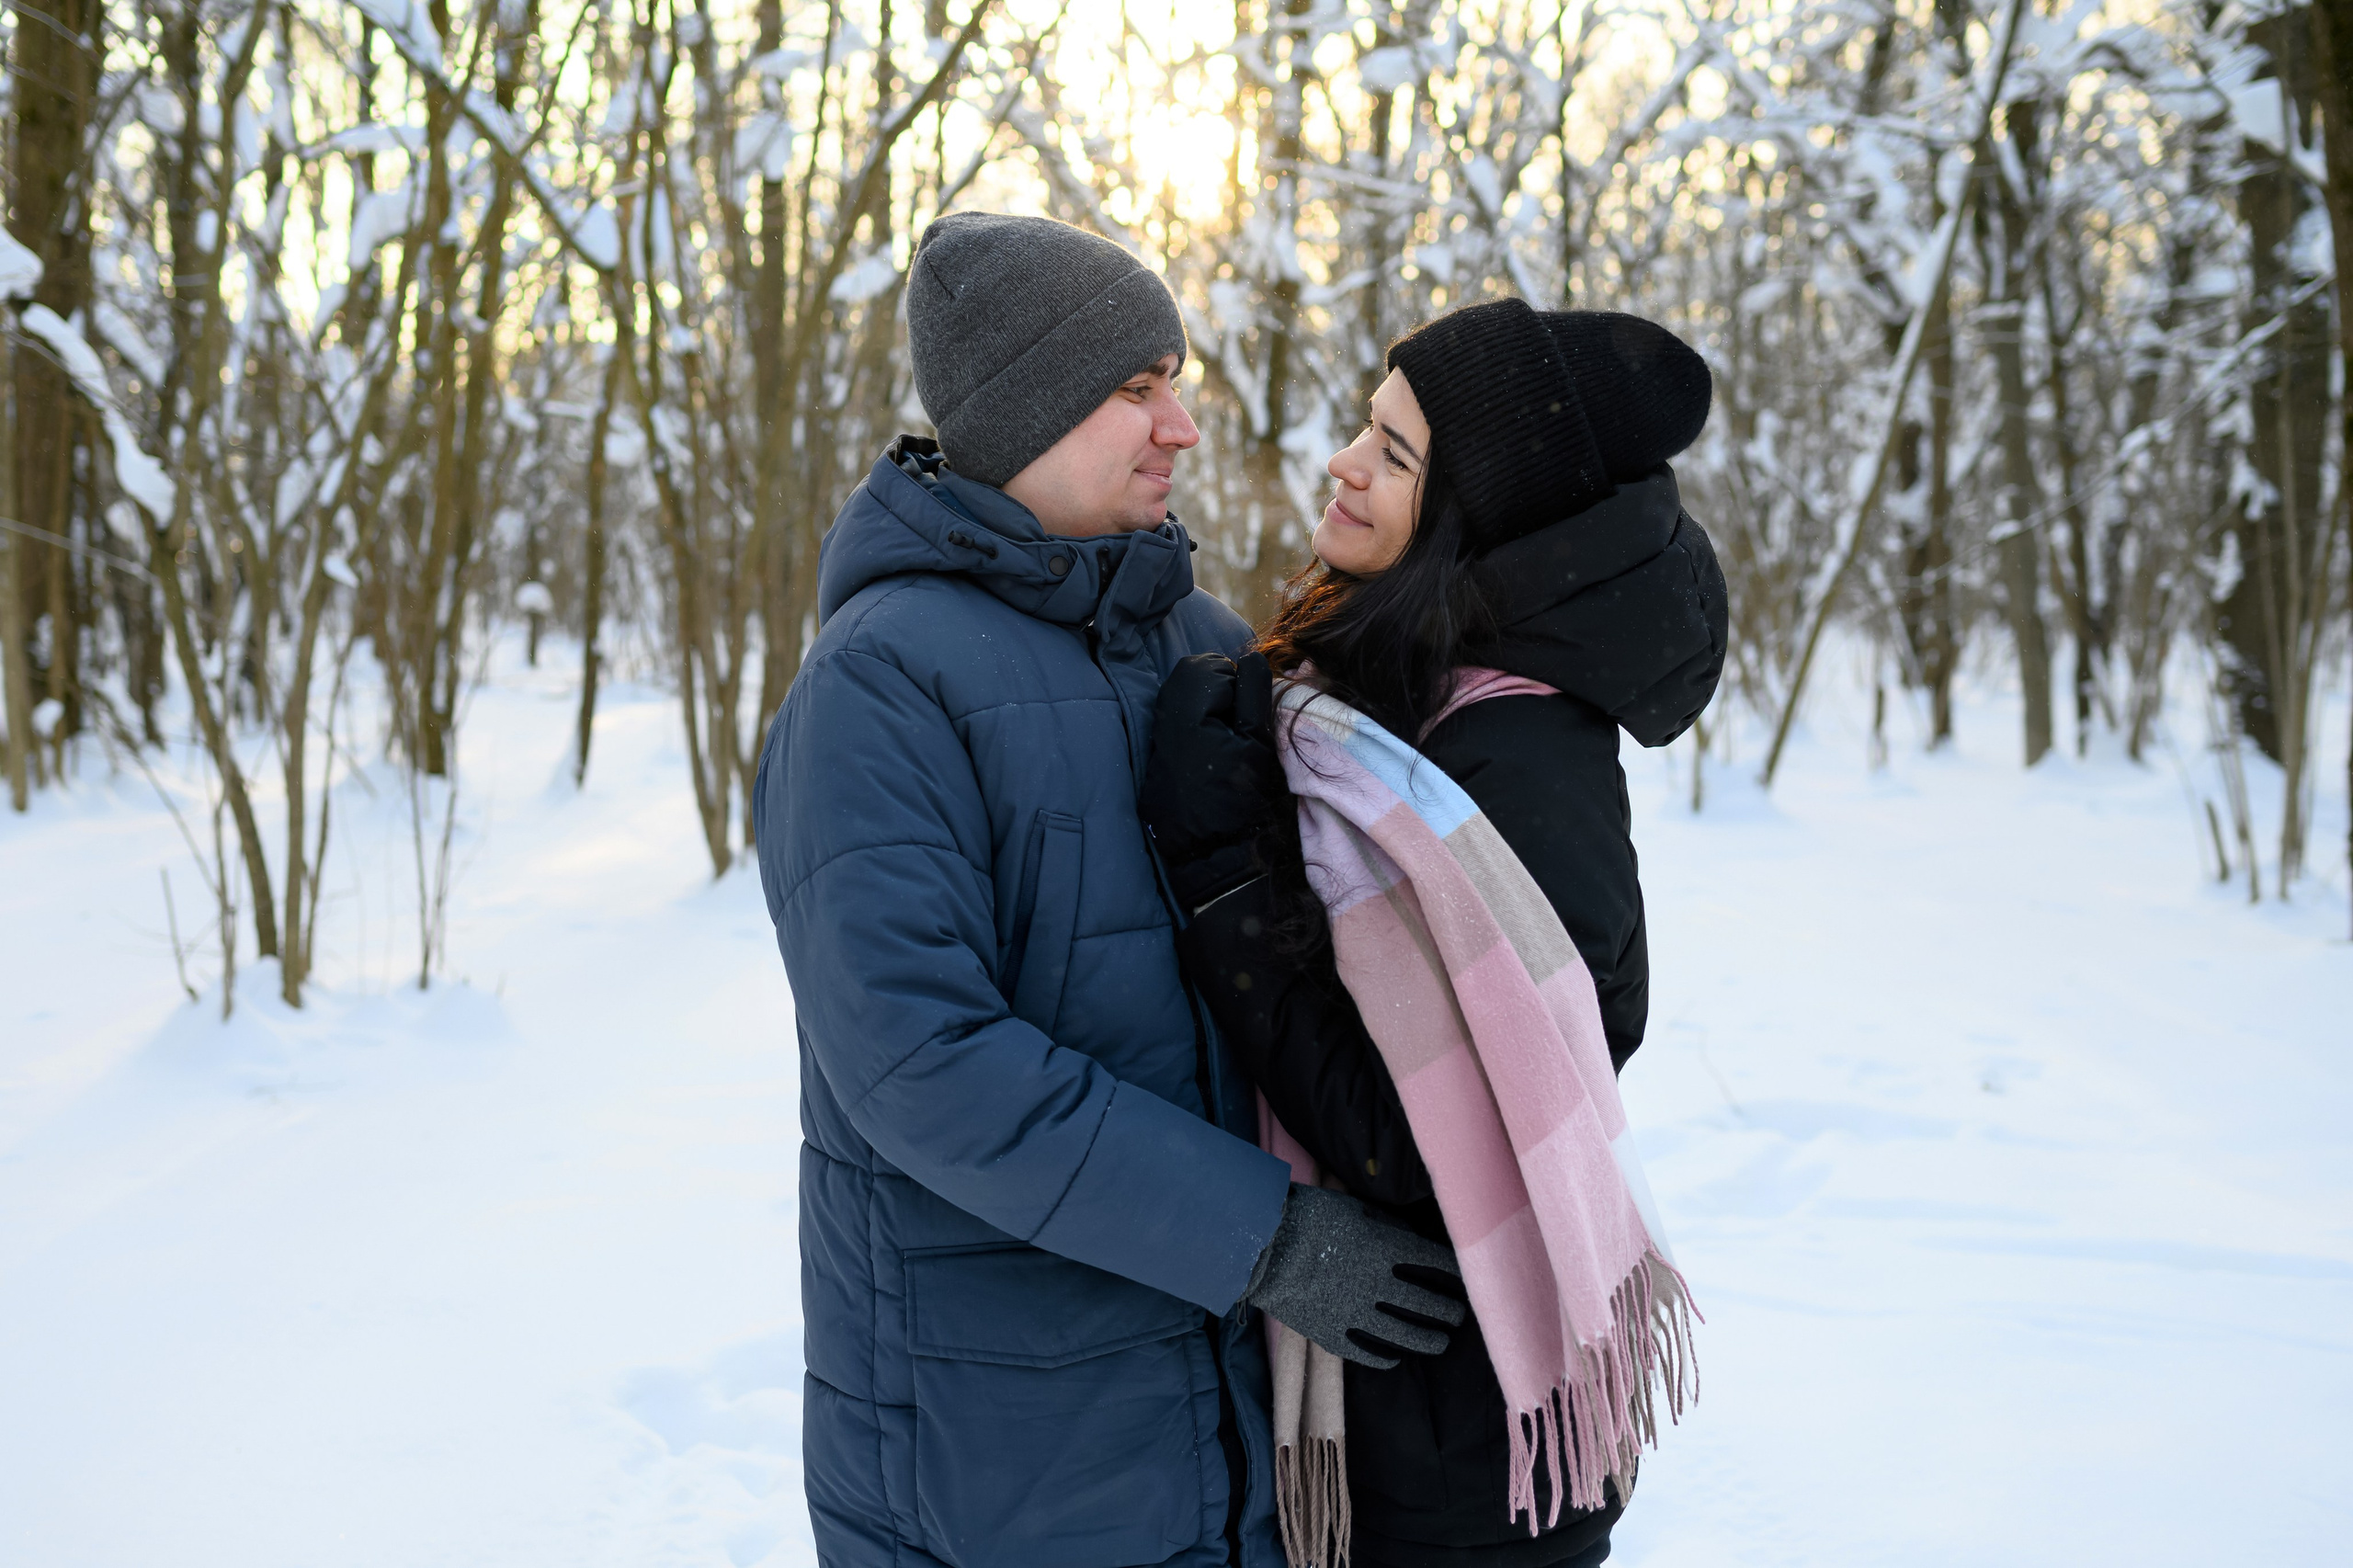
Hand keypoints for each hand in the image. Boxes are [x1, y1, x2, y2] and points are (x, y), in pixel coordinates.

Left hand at [1139, 652, 1284, 907]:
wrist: (1212, 857)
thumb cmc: (1245, 801)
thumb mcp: (1258, 745)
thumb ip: (1254, 695)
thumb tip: (1251, 657)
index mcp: (1188, 716)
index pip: (1206, 668)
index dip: (1234, 680)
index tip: (1248, 710)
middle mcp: (1163, 725)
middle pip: (1187, 679)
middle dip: (1217, 689)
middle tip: (1239, 721)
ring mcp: (1156, 745)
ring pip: (1181, 702)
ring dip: (1207, 709)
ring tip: (1229, 739)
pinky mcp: (1157, 763)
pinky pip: (1175, 727)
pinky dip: (1196, 729)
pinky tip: (1213, 756)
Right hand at [1243, 1184, 1466, 1369]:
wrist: (1260, 1247)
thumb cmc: (1306, 1216)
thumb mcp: (1352, 1209)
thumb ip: (1384, 1225)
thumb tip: (1409, 1237)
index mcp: (1385, 1249)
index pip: (1434, 1263)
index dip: (1454, 1271)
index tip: (1465, 1278)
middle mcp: (1377, 1285)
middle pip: (1425, 1304)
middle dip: (1448, 1312)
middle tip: (1459, 1316)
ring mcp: (1355, 1314)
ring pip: (1404, 1335)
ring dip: (1428, 1341)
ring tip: (1439, 1343)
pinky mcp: (1332, 1334)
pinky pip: (1366, 1353)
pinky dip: (1384, 1358)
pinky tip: (1394, 1358)